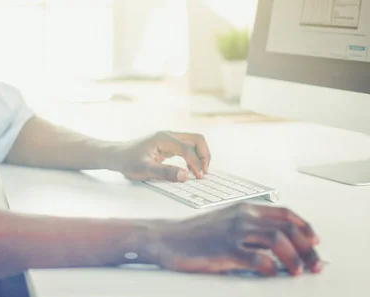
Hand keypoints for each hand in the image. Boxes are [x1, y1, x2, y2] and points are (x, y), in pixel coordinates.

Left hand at [110, 131, 210, 181]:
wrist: (117, 156)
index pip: (188, 149)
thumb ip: (165, 172)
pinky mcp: (168, 145)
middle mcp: (169, 135)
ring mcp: (169, 139)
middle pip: (196, 139)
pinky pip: (187, 148)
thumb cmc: (128, 161)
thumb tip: (185, 176)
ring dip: (200, 156)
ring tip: (198, 173)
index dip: (196, 163)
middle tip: (203, 172)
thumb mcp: (145, 169)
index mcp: (164, 139)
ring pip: (193, 142)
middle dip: (204, 155)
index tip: (197, 178)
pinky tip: (190, 169)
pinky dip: (193, 157)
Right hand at [143, 202, 321, 275]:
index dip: (305, 227)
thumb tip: (278, 244)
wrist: (166, 238)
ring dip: (294, 258)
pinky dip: (270, 267)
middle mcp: (242, 216)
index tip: (315, 242)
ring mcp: (233, 232)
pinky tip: (271, 273)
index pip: (284, 214)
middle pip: (287, 228)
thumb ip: (249, 228)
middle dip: (307, 248)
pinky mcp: (225, 249)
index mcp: (244, 209)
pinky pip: (257, 258)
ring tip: (298, 272)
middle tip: (315, 264)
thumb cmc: (195, 234)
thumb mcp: (225, 222)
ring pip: (277, 240)